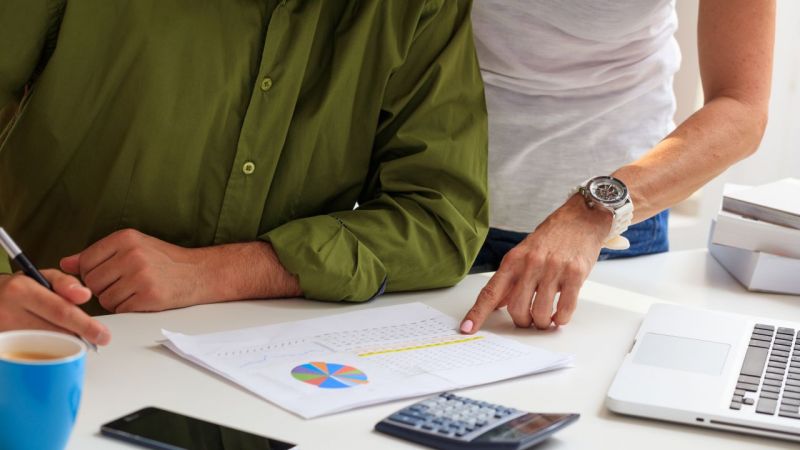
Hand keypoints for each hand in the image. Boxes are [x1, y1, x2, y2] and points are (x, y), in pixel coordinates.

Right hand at [0, 271, 110, 344]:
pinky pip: (30, 356)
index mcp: (21, 291)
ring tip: (68, 338)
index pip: (60, 311)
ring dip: (63, 346)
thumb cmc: (17, 289)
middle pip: (55, 333)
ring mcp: (3, 333)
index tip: (102, 336)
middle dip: (78, 338)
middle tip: (92, 340)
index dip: (85, 326)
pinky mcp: (2, 346)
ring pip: (44, 347)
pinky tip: (51, 347)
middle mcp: (8, 312)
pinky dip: (46, 354)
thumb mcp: (41, 277)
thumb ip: (66, 283)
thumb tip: (84, 295)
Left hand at [60, 229, 205, 312]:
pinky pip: (120, 309)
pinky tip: (142, 299)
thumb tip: (65, 264)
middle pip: (92, 282)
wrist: (199, 273)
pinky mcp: (148, 296)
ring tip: (134, 291)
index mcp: (125, 238)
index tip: (107, 275)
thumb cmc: (164, 261)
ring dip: (115, 300)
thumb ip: (98, 254)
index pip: (86, 261)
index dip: (92, 273)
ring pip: (104, 298)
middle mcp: (132, 254)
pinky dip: (127, 308)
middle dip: (103, 288)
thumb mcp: (133, 246)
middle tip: (124, 285)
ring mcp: (140, 275)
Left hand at [461, 195, 611, 331]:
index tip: (467, 328)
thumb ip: (511, 279)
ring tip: (545, 320)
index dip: (477, 313)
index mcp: (513, 260)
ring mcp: (553, 268)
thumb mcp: (524, 254)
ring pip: (540, 312)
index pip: (490, 292)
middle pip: (516, 308)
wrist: (581, 219)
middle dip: (522, 322)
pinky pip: (564, 309)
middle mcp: (531, 263)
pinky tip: (559, 316)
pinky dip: (560, 319)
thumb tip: (497, 305)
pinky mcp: (575, 274)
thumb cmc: (551, 238)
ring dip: (542, 323)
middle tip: (528, 321)